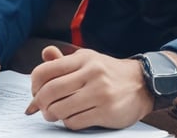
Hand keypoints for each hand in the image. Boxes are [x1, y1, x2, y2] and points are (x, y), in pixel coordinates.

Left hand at [26, 46, 151, 129]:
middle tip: (40, 107)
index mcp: (83, 59)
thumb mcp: (88, 59)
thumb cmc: (108, 72)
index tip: (35, 91)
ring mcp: (100, 93)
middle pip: (50, 92)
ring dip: (52, 115)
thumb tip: (45, 54)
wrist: (141, 83)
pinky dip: (68, 122)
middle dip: (40, 103)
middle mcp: (91, 73)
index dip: (34, 84)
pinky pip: (75, 122)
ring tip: (54, 113)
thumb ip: (65, 59)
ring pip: (60, 109)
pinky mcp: (106, 112)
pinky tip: (71, 117)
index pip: (46, 70)